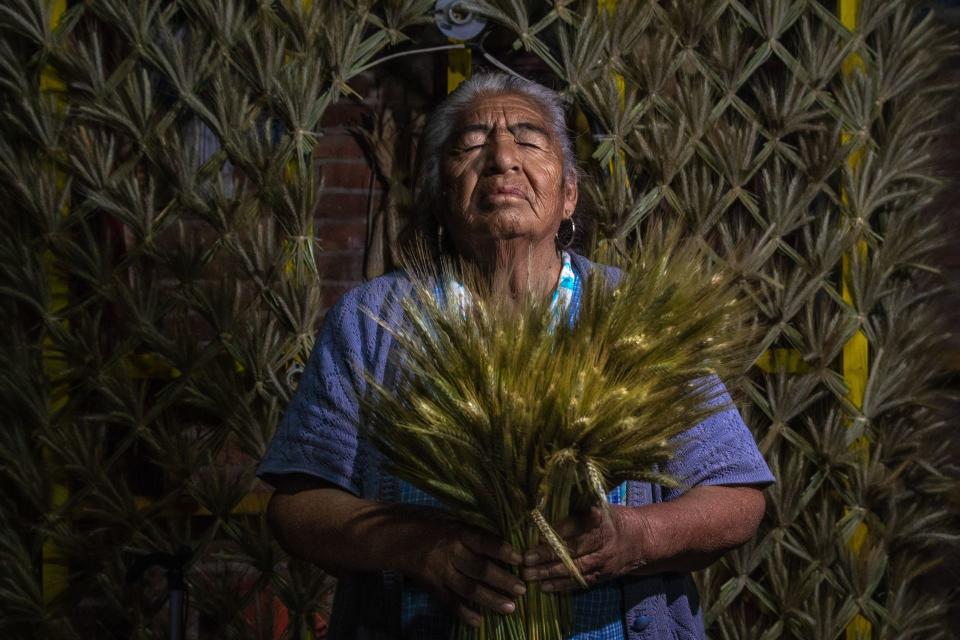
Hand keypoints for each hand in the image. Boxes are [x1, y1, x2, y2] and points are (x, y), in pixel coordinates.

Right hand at [405, 520, 525, 626]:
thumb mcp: (450, 517)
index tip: (519, 557)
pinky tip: (478, 621)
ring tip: (510, 607)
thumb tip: (503, 535)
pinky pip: (448, 601)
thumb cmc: (427, 521)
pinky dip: (463, 612)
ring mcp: (438, 571)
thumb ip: (471, 530)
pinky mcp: (430, 585)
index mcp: (456, 531)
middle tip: (522, 589)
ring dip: (490, 599)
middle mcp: (449, 552)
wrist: (393, 534)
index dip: (501, 549)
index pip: (482, 540)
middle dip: (502, 580)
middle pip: (479, 568)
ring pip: (467, 588)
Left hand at [521, 505, 646, 591]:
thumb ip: (577, 508)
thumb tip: (545, 505)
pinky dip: (562, 586)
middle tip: (526, 558)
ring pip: (574, 569)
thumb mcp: (600, 505)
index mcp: (602, 519)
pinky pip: (580, 582)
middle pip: (573, 549)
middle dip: (548, 555)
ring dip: (549, 573)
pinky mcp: (603, 576)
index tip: (539, 533)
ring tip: (528, 575)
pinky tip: (544, 587)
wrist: (642, 540)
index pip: (578, 524)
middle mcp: (604, 541)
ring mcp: (604, 561)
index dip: (558, 530)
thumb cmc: (612, 518)